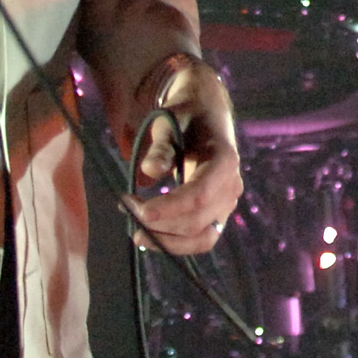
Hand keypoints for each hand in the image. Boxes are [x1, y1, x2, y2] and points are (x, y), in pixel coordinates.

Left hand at [129, 54, 241, 255]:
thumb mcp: (169, 123)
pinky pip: (202, 238)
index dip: (169, 208)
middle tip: (125, 210)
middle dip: (160, 225)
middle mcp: (232, 186)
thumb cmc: (185, 117)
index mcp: (225, 160)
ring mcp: (227, 202)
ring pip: (203, 237)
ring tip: (136, 233)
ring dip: (169, 241)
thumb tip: (150, 173)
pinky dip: (177, 243)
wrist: (206, 114)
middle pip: (198, 221)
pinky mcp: (218, 213)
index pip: (200, 195)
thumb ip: (161, 148)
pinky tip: (151, 235)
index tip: (138, 210)